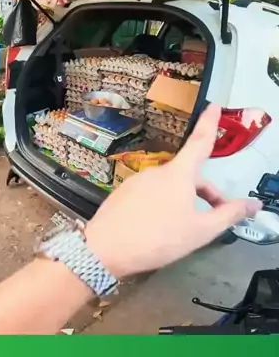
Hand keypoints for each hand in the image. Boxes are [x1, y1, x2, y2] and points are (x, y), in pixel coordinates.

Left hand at [85, 104, 261, 278]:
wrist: (105, 250)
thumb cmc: (156, 239)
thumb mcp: (200, 231)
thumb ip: (228, 215)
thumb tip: (252, 204)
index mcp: (178, 175)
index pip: (200, 142)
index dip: (210, 123)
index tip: (214, 106)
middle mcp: (157, 172)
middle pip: (189, 175)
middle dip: (206, 192)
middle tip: (216, 215)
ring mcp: (137, 182)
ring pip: (170, 187)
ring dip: (184, 201)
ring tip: (184, 229)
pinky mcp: (124, 195)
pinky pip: (151, 196)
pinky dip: (162, 206)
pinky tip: (160, 229)